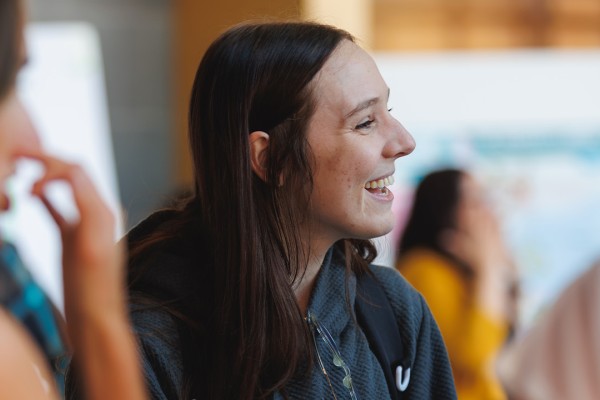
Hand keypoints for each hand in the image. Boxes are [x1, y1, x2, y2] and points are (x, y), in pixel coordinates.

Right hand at [23, 151, 123, 327]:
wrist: (96, 321)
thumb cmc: (94, 290)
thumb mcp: (89, 244)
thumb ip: (86, 208)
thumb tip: (72, 172)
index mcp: (103, 212)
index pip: (77, 170)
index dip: (50, 164)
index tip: (26, 173)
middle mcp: (99, 214)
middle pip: (72, 173)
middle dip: (46, 162)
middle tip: (19, 157)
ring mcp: (86, 226)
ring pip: (65, 189)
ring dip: (45, 176)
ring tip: (21, 169)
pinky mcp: (74, 240)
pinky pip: (59, 211)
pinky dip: (45, 199)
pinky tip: (30, 195)